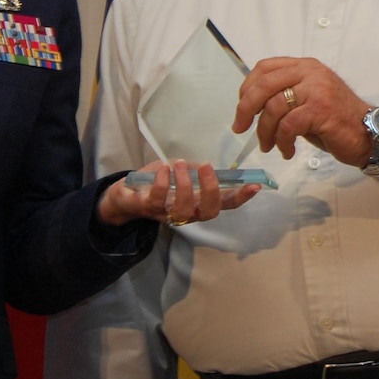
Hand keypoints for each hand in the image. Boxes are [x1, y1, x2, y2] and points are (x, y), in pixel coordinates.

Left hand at [96, 160, 260, 227]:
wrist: (124, 195)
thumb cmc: (157, 183)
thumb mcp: (181, 174)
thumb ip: (195, 172)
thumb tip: (208, 167)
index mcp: (199, 203)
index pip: (225, 203)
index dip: (241, 197)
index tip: (255, 185)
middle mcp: (188, 213)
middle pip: (208, 211)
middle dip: (211, 189)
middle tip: (207, 167)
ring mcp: (168, 213)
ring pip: (185, 208)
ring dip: (185, 184)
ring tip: (181, 164)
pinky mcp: (148, 208)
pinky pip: (159, 199)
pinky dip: (164, 182)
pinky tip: (164, 169)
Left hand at [233, 56, 373, 165]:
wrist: (369, 134)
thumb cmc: (336, 120)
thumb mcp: (307, 100)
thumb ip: (285, 96)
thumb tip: (252, 106)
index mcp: (305, 66)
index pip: (265, 67)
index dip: (247, 87)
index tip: (242, 108)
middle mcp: (310, 72)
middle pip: (264, 84)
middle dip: (246, 108)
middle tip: (240, 128)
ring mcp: (317, 90)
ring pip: (274, 107)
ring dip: (265, 131)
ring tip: (269, 146)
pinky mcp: (321, 110)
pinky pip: (288, 126)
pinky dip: (282, 141)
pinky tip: (287, 151)